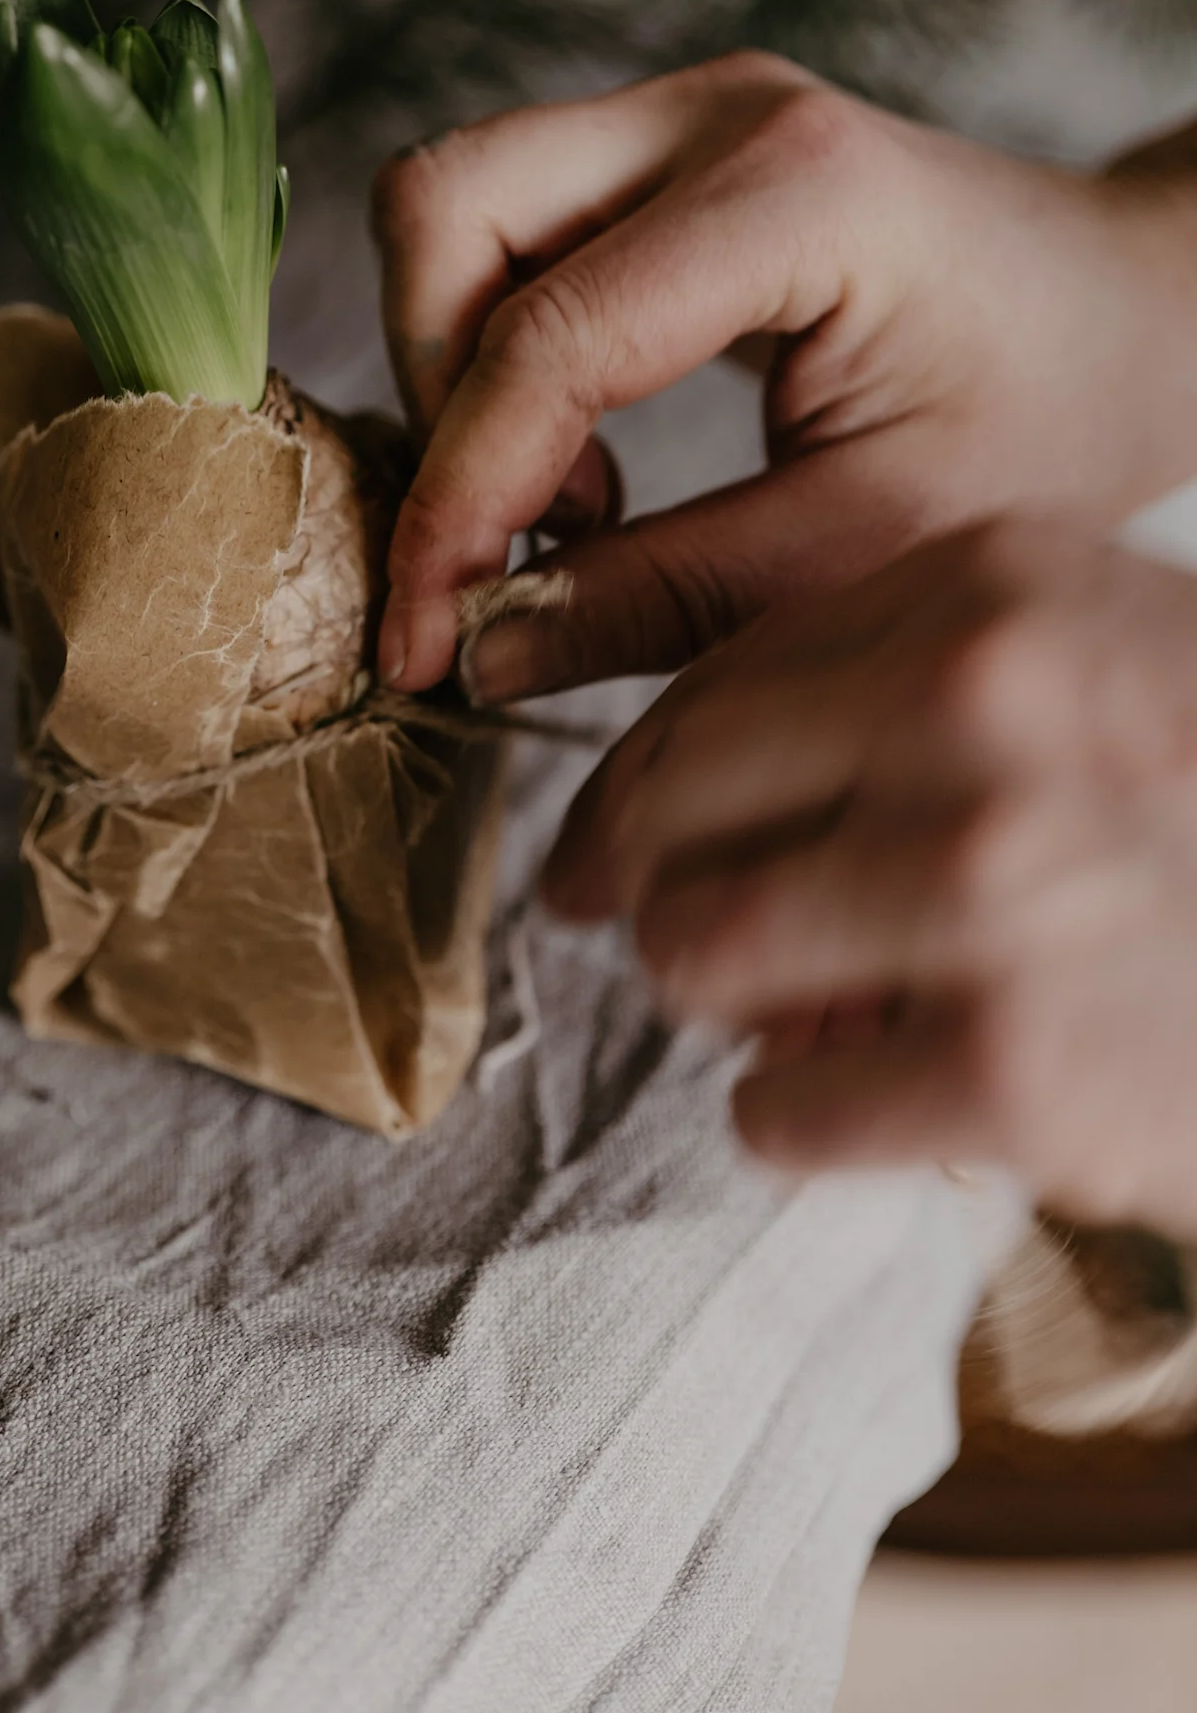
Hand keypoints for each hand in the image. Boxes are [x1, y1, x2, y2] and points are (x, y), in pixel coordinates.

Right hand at [371, 54, 1196, 694]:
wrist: (1136, 316)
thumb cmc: (1049, 418)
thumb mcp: (875, 545)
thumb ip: (667, 596)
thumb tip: (478, 654)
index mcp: (798, 191)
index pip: (548, 337)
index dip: (462, 498)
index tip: (422, 635)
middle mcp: (715, 112)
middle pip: (448, 204)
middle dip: (432, 390)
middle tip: (513, 540)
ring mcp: (680, 112)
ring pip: (453, 204)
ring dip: (456, 366)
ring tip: (568, 503)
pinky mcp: (659, 148)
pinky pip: (505, 224)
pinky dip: (497, 347)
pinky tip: (588, 459)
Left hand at [543, 521, 1196, 1229]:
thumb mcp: (1102, 662)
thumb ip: (910, 680)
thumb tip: (677, 783)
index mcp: (995, 587)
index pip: (720, 677)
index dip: (641, 774)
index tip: (609, 834)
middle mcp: (983, 705)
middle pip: (676, 797)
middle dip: (638, 879)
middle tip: (644, 928)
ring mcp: (999, 881)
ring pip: (701, 944)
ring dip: (720, 1000)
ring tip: (791, 1018)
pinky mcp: (1019, 1064)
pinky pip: (781, 1109)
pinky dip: (794, 1125)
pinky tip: (859, 1107)